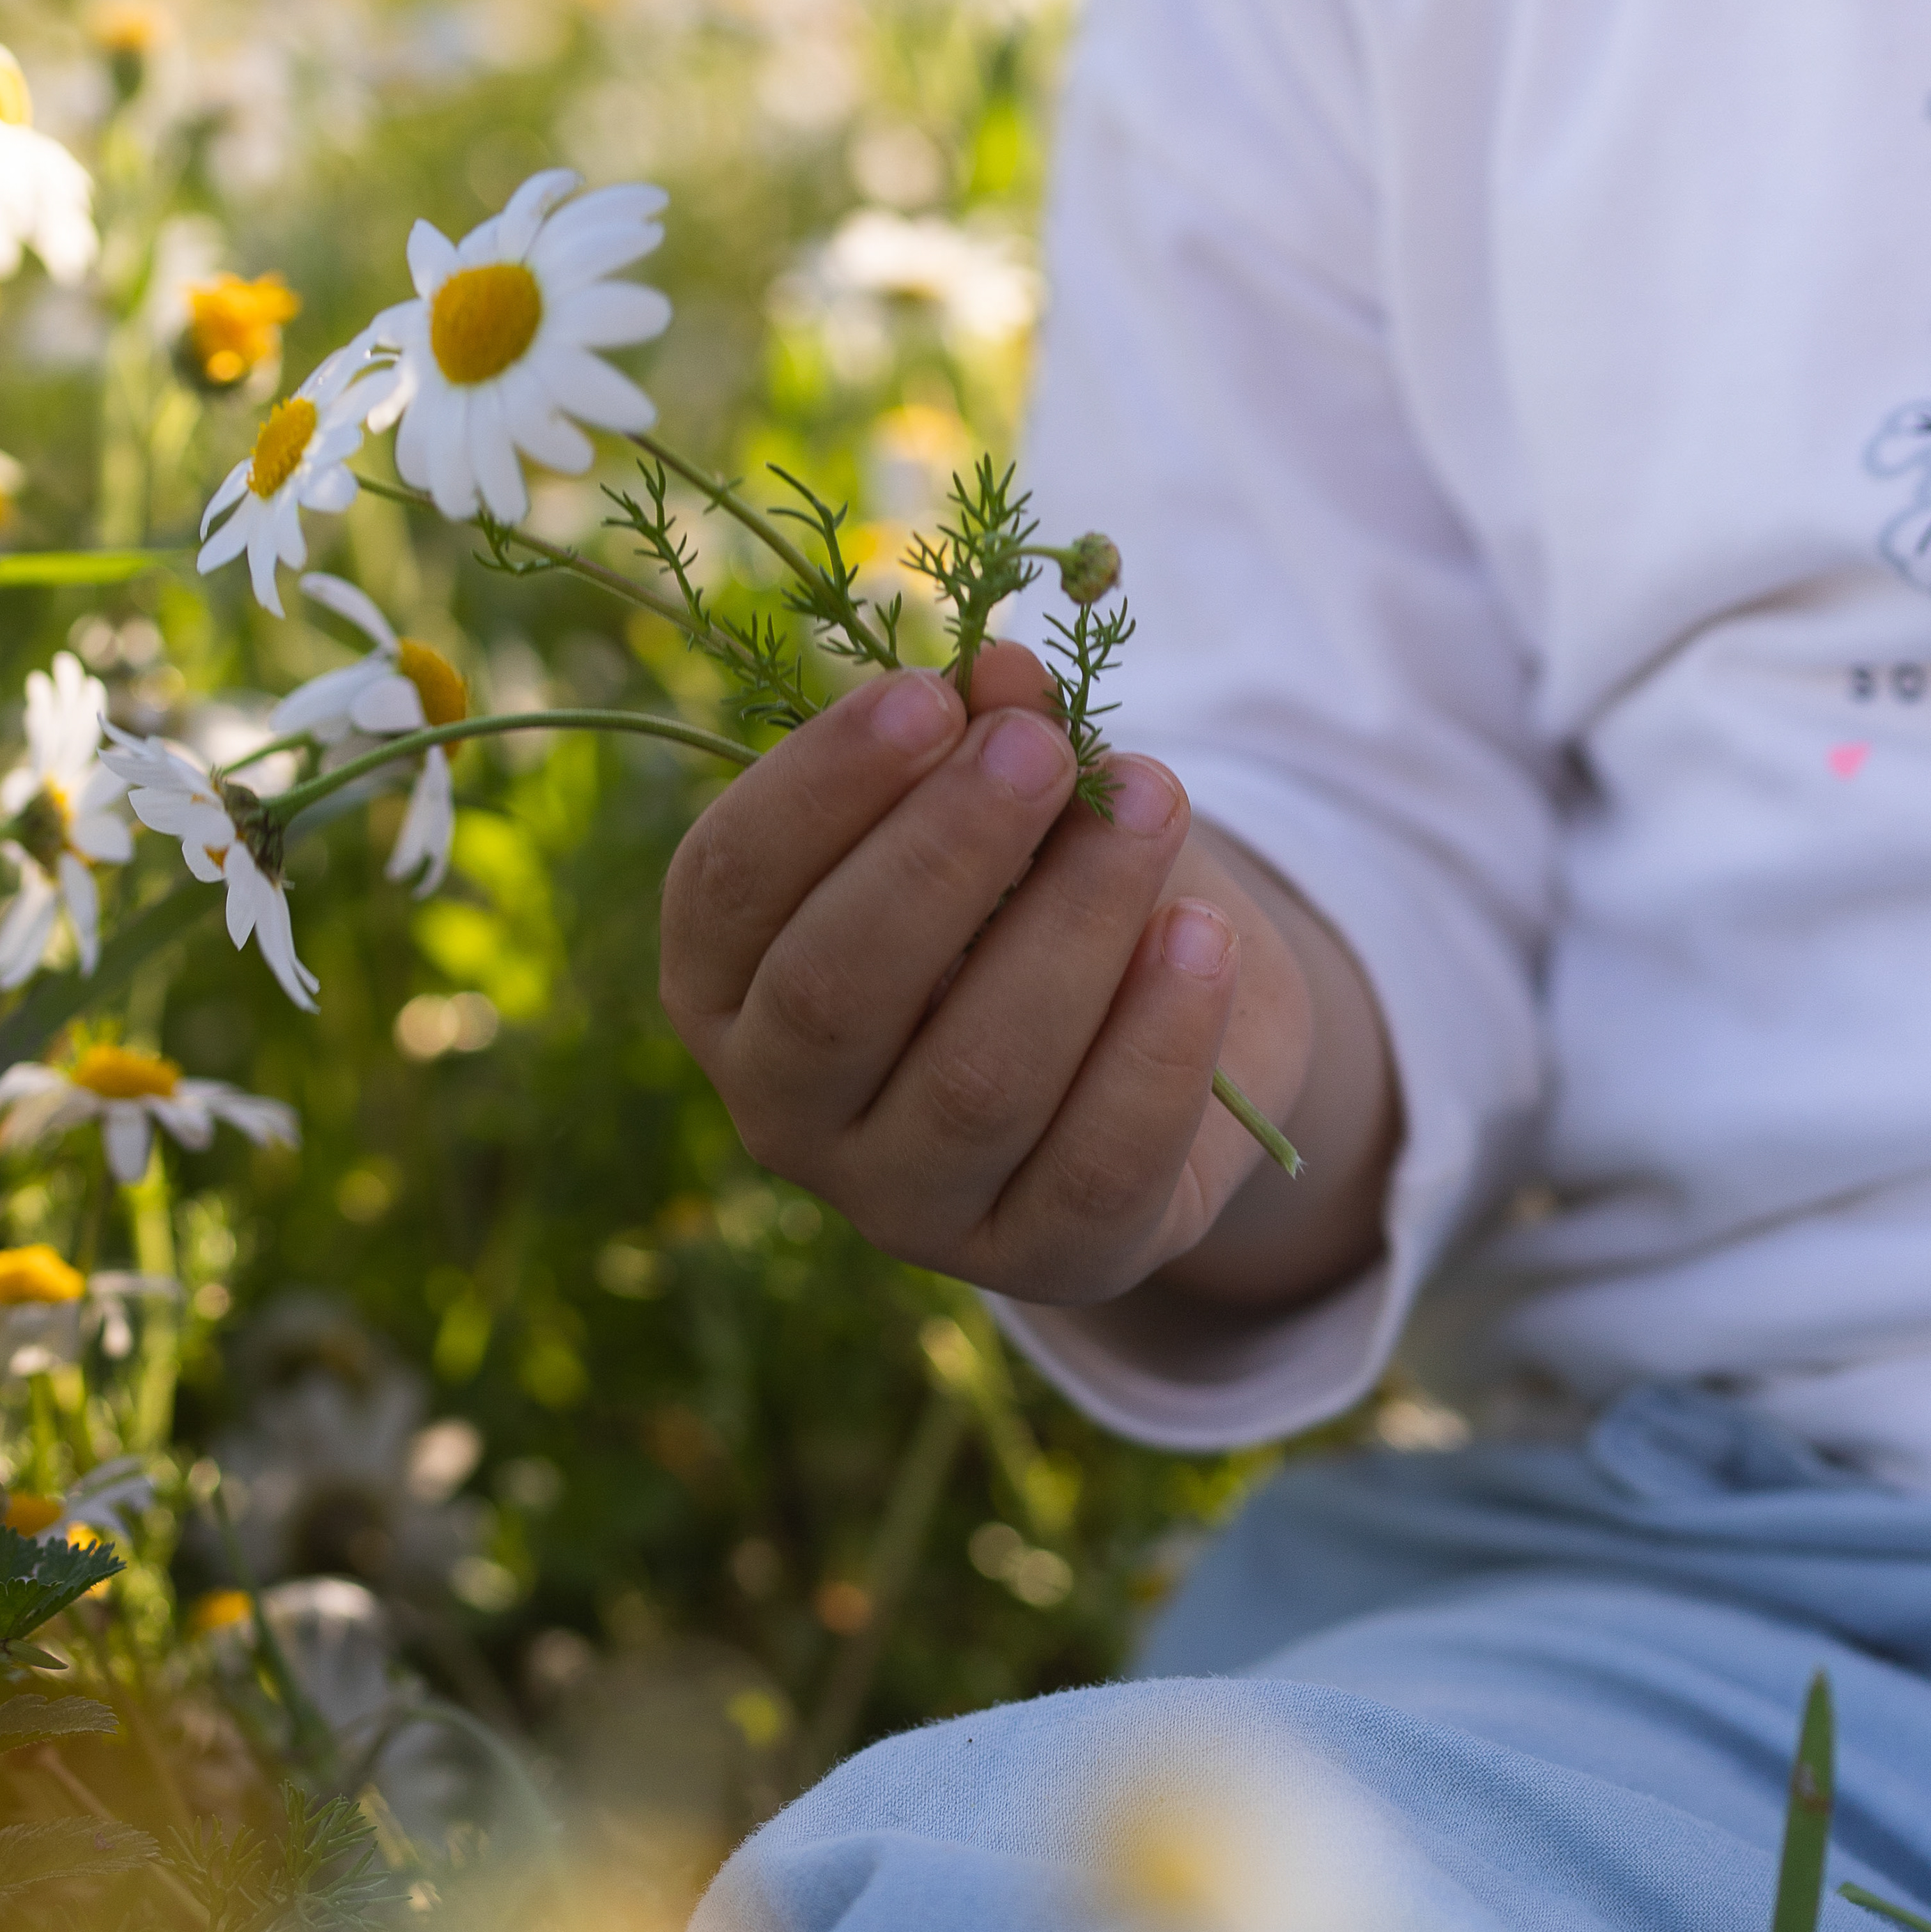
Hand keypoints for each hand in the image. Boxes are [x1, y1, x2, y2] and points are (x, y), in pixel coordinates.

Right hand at [660, 644, 1307, 1306]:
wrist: (1149, 1041)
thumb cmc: (1027, 897)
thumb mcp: (1005, 807)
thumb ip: (988, 741)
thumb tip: (1003, 668)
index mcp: (725, 984)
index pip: (731, 886)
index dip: (821, 787)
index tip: (927, 694)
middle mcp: (783, 1112)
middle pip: (839, 992)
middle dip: (944, 855)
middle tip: (1041, 749)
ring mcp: (902, 1206)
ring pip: (976, 1079)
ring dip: (1075, 927)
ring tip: (1154, 805)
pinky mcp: (1042, 1262)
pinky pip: (1099, 1165)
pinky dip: (1159, 1045)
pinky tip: (1205, 938)